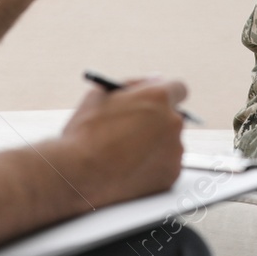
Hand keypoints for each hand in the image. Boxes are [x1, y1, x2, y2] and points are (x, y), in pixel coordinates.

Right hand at [59, 76, 187, 205]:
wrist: (77, 175)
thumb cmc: (85, 134)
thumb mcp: (102, 95)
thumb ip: (134, 84)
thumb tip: (154, 80)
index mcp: (157, 97)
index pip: (178, 88)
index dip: (165, 95)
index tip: (156, 102)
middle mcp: (172, 122)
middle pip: (173, 117)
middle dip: (158, 122)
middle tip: (135, 131)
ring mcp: (174, 151)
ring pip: (170, 143)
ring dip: (156, 145)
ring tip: (125, 154)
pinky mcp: (171, 175)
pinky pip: (167, 165)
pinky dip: (154, 166)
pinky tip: (130, 168)